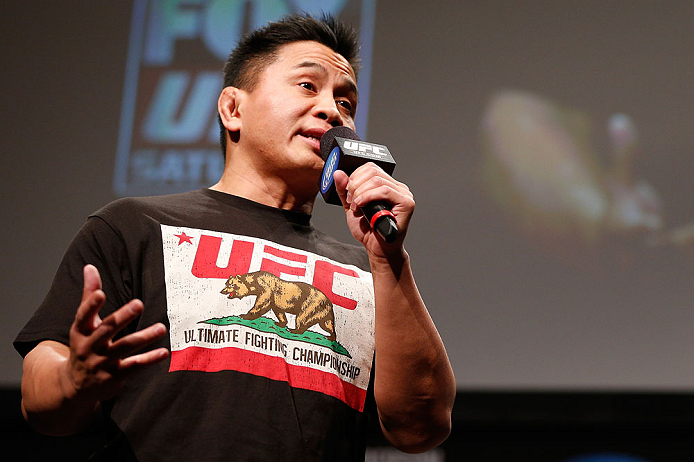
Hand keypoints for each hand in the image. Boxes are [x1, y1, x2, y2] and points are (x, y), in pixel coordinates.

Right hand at [64, 264, 168, 402]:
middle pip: (106, 330)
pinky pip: (134, 367)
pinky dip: (149, 360)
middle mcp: (89, 347)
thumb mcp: (83, 323)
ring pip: (125, 348)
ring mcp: (101, 363)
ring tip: (161, 327)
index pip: (83, 316)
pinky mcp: (114, 376)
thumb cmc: (84, 346)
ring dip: (144, 337)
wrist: (75, 387)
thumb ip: (88, 295)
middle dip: (122, 317)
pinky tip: (164, 352)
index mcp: (80, 331)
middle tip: (139, 304)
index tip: (100, 293)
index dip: (91, 305)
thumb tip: (90, 266)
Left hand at [333, 163, 414, 258]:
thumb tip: (338, 173)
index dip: (355, 176)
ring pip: (377, 180)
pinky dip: (368, 196)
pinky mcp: (407, 203)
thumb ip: (344, 190)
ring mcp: (403, 194)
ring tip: (356, 206)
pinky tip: (361, 205)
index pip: (370, 168)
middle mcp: (397, 187)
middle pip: (373, 171)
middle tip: (351, 200)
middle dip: (355, 185)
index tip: (347, 192)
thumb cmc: (368, 230)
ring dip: (360, 192)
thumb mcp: (351, 206)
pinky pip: (385, 191)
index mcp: (386, 185)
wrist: (377, 249)